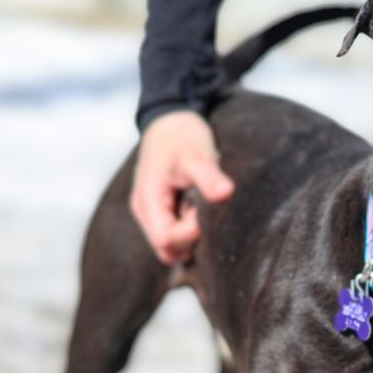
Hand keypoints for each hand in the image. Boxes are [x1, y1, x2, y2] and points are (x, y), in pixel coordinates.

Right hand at [130, 110, 234, 263]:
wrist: (171, 123)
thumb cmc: (182, 136)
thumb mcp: (197, 153)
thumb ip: (209, 176)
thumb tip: (227, 193)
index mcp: (148, 199)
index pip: (166, 239)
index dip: (191, 232)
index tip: (204, 210)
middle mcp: (145, 211)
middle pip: (167, 249)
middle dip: (190, 238)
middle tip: (202, 209)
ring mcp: (151, 213)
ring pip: (171, 247)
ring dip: (190, 236)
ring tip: (197, 206)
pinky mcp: (161, 213)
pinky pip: (174, 237)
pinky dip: (189, 231)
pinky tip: (197, 211)